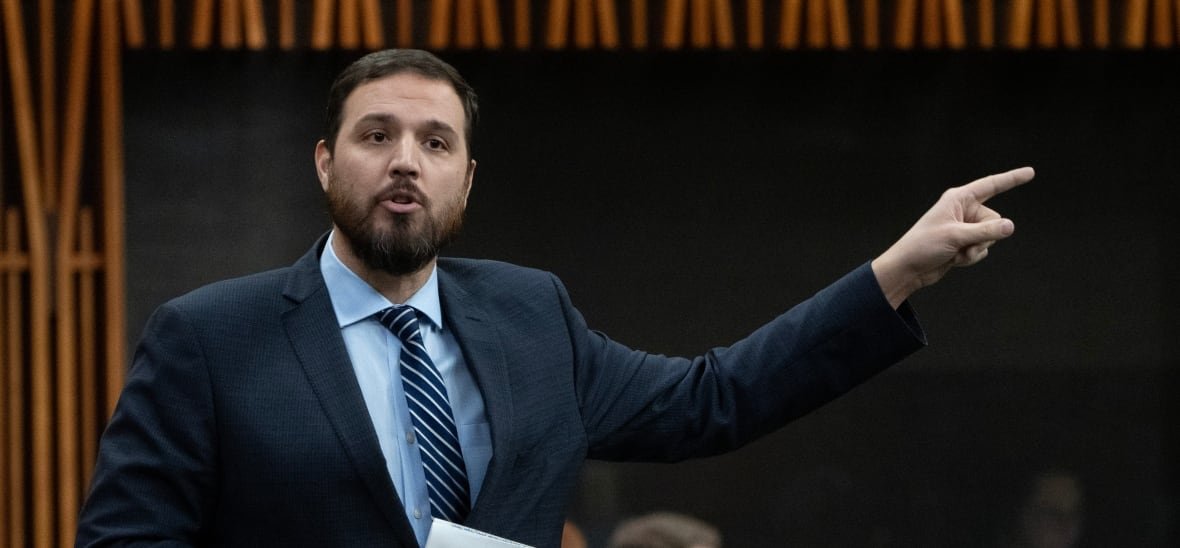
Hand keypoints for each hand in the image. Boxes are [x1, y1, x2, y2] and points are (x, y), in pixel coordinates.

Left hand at [871, 166, 1033, 307]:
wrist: (908, 269)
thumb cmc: (923, 246)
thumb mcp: (956, 236)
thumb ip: (986, 231)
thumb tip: (1011, 226)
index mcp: (958, 199)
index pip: (991, 186)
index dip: (1012, 179)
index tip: (1030, 172)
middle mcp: (963, 211)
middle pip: (995, 220)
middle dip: (984, 236)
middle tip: (961, 243)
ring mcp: (965, 228)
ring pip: (990, 238)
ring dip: (975, 250)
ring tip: (954, 253)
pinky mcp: (964, 243)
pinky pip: (982, 250)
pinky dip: (971, 258)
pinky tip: (953, 260)